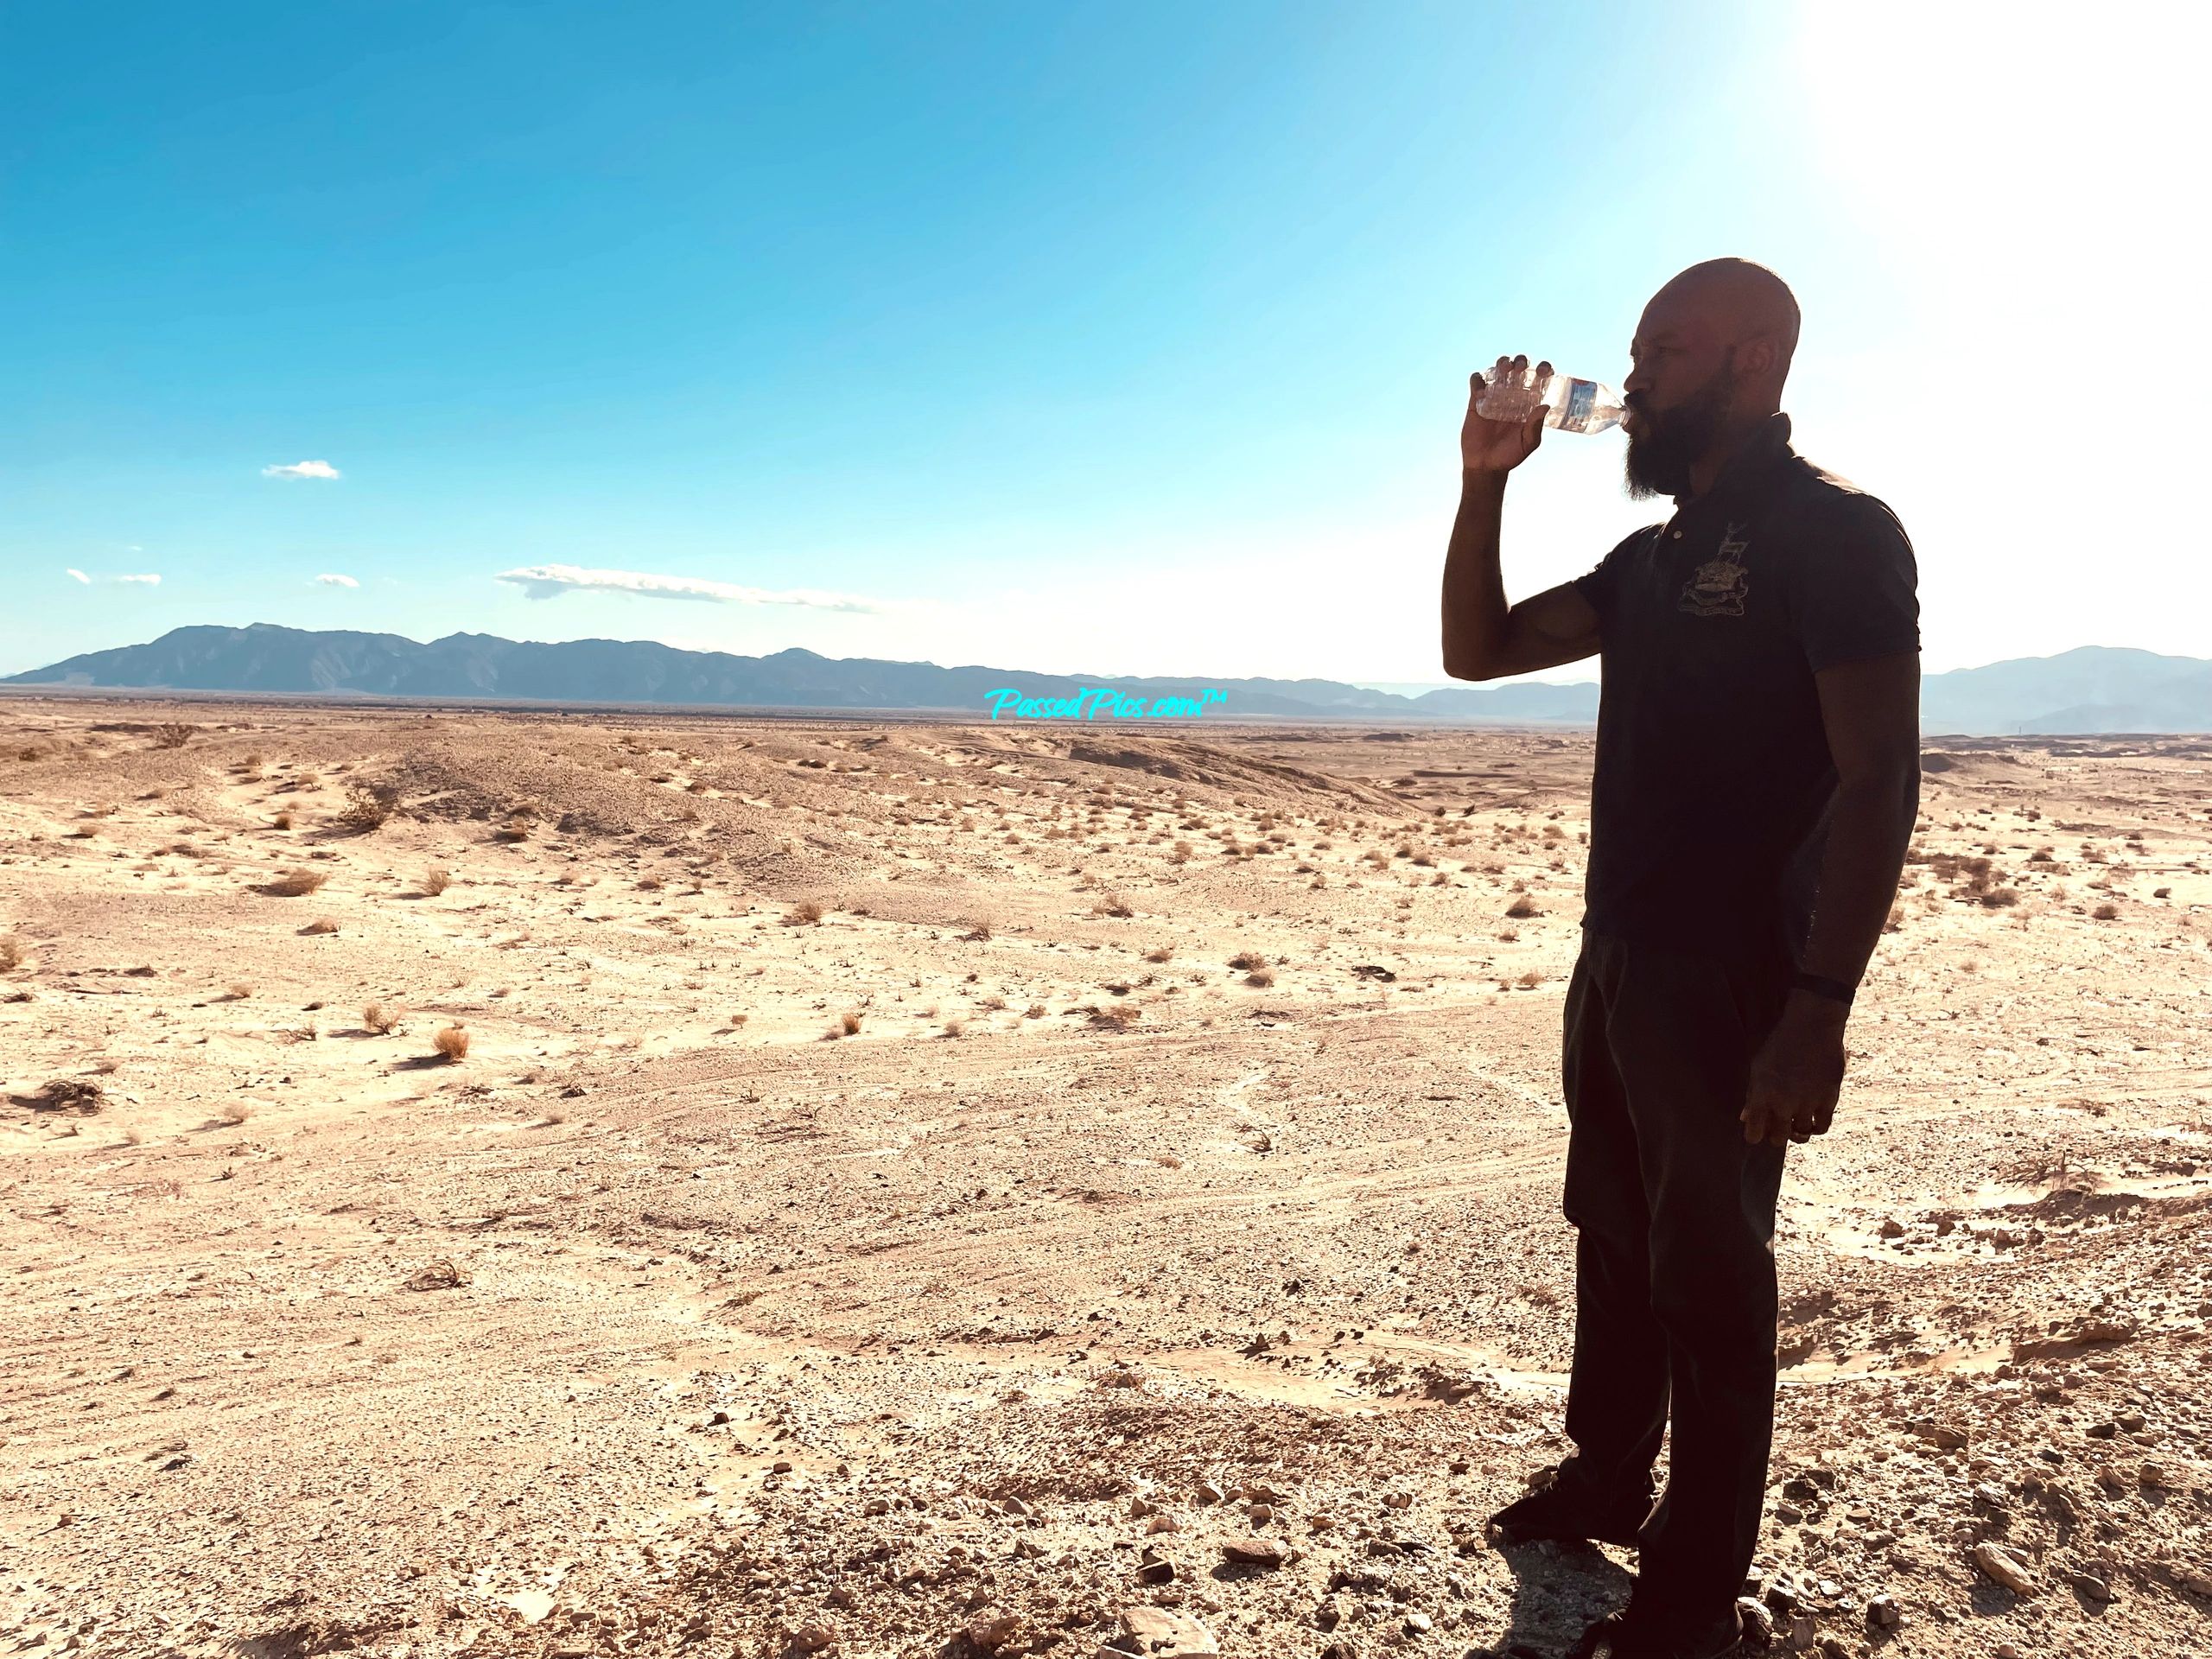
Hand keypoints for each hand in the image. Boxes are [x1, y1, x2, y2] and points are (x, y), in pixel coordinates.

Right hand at [1462, 355, 1551, 476]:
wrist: (1485, 465)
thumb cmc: (1510, 455)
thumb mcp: (1527, 444)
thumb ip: (1535, 427)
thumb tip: (1545, 405)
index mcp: (1529, 402)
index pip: (1538, 379)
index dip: (1543, 369)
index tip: (1543, 371)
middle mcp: (1513, 395)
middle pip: (1518, 368)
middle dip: (1521, 362)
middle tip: (1521, 368)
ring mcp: (1494, 396)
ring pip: (1498, 369)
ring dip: (1502, 363)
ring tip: (1504, 369)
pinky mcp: (1475, 401)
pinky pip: (1476, 382)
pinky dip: (1478, 380)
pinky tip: (1481, 391)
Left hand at [1741, 994, 1848, 1147]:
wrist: (1812, 1026)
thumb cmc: (1780, 1043)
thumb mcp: (1758, 1066)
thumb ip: (1751, 1095)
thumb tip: (1745, 1118)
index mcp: (1761, 1095)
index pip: (1753, 1134)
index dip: (1754, 1135)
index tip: (1758, 1131)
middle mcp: (1783, 1103)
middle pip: (1778, 1139)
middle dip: (1776, 1134)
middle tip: (1779, 1125)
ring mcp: (1807, 1103)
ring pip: (1801, 1135)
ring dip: (1797, 1131)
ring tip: (1796, 1121)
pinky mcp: (1829, 1099)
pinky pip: (1822, 1127)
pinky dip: (1816, 1127)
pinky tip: (1813, 1119)